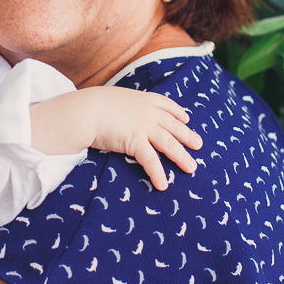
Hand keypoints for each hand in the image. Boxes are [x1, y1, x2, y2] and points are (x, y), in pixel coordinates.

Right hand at [30, 88, 201, 190]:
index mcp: (142, 99)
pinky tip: (163, 184)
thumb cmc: (93, 104)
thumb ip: (122, 106)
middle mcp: (147, 112)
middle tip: (199, 145)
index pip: (166, 105)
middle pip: (174, 125)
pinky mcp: (135, 141)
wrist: (85, 110)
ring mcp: (144, 126)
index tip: (186, 118)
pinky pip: (151, 160)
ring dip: (182, 156)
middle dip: (187, 136)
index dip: (178, 112)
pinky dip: (158, 173)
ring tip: (192, 167)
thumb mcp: (113, 99)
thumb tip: (119, 112)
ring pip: (169, 143)